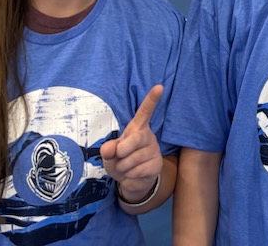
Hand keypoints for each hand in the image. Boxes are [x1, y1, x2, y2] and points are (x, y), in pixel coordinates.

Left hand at [101, 85, 164, 204]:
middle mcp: (148, 136)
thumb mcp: (109, 155)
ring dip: (123, 167)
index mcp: (137, 128)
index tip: (159, 86)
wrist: (131, 181)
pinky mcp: (157, 164)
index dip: (151, 99)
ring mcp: (154, 150)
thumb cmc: (120, 161)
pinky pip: (138, 170)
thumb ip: (108, 149)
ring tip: (126, 168)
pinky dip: (130, 175)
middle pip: (135, 139)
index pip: (145, 111)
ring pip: (133, 159)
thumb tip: (110, 149)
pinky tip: (133, 174)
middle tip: (119, 157)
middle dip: (122, 151)